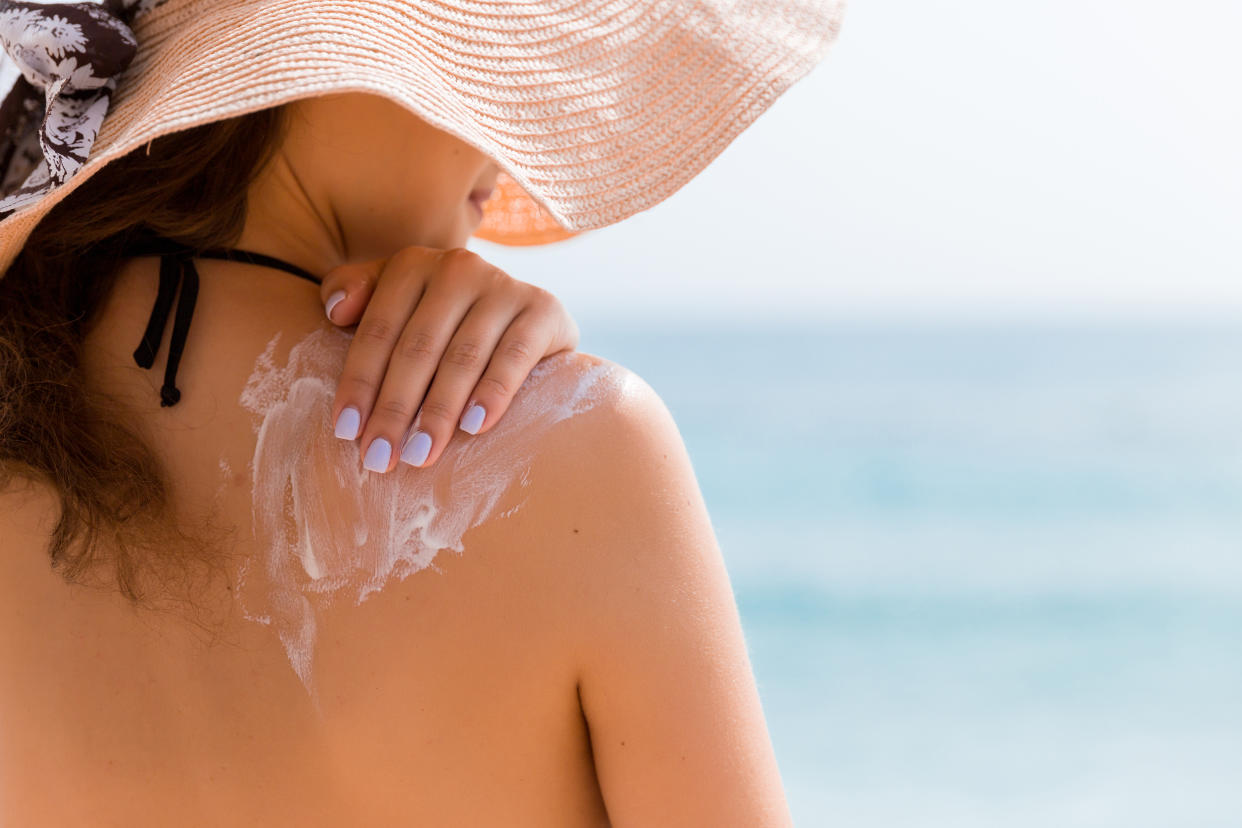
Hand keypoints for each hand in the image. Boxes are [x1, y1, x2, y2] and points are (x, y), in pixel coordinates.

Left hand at [319, 246, 578, 472]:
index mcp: (413, 265)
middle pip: (417, 348)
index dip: (359, 383)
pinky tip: (475, 427)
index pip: (379, 331)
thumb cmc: (445, 322)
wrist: (529, 321)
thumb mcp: (397, 301)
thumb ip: (356, 293)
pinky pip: (514, 357)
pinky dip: (493, 393)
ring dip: (438, 412)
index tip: (345, 433)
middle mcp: (458, 267)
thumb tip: (336, 313)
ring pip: (462, 358)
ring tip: (420, 456)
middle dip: (394, 409)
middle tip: (379, 459)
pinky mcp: (543, 309)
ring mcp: (503, 286)